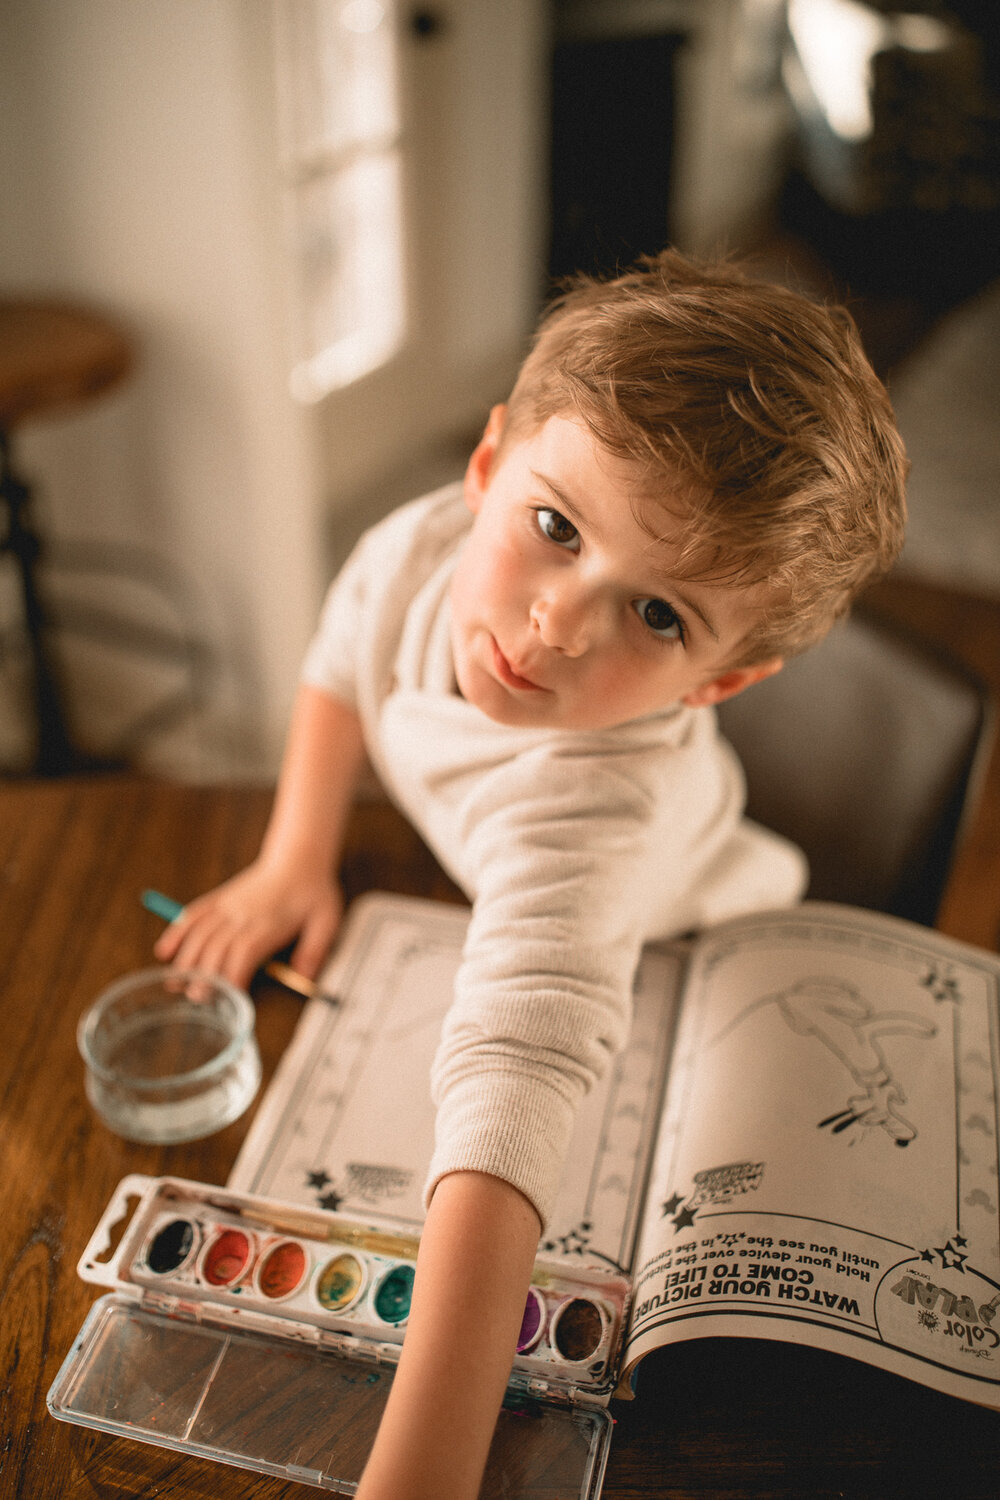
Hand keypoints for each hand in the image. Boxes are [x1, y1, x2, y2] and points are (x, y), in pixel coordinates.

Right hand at [153, 859, 342, 990]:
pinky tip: (164, 950)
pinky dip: (176, 931)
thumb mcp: (327, 921)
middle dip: (204, 975)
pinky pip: (193, 914)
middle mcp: (242, 916)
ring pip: (199, 933)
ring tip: (174, 983)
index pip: (243, 954)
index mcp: (267, 925)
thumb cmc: (313, 893)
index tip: (226, 999)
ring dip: (185, 959)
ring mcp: (227, 906)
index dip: (232, 977)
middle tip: (195, 999)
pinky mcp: (220, 899)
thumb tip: (304, 977)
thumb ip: (315, 949)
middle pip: (216, 948)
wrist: (299, 859)